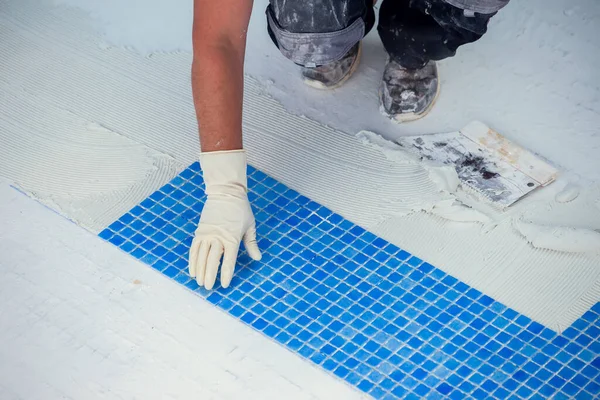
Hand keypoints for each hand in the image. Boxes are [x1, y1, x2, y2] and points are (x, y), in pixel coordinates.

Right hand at [189, 150, 260, 288]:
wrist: (226, 193)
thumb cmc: (241, 210)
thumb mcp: (250, 226)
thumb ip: (252, 243)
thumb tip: (258, 258)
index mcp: (232, 238)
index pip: (228, 260)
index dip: (226, 273)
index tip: (224, 284)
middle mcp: (218, 237)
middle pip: (212, 260)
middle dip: (210, 275)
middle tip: (209, 288)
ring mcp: (207, 234)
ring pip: (201, 256)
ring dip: (199, 270)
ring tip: (199, 282)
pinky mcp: (199, 231)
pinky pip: (194, 248)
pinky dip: (192, 260)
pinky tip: (192, 271)